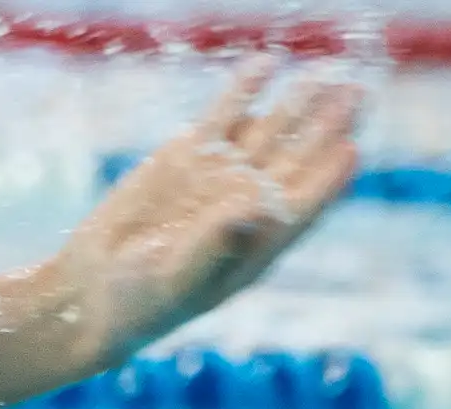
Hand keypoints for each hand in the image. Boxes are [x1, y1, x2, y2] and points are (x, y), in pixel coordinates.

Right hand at [44, 63, 360, 370]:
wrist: (94, 290)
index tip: (350, 148)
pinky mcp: (188, 156)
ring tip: (324, 74)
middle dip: (326, 125)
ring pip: (269, 130)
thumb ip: (217, 246)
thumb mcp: (178, 279)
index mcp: (260, 243)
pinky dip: (243, 91)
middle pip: (298, 157)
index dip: (329, 176)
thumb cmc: (141, 301)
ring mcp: (220, 176)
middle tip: (355, 93)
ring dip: (297, 102)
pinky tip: (266, 65)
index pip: (306, 203)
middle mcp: (249, 205)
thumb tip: (256, 208)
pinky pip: (224, 116)